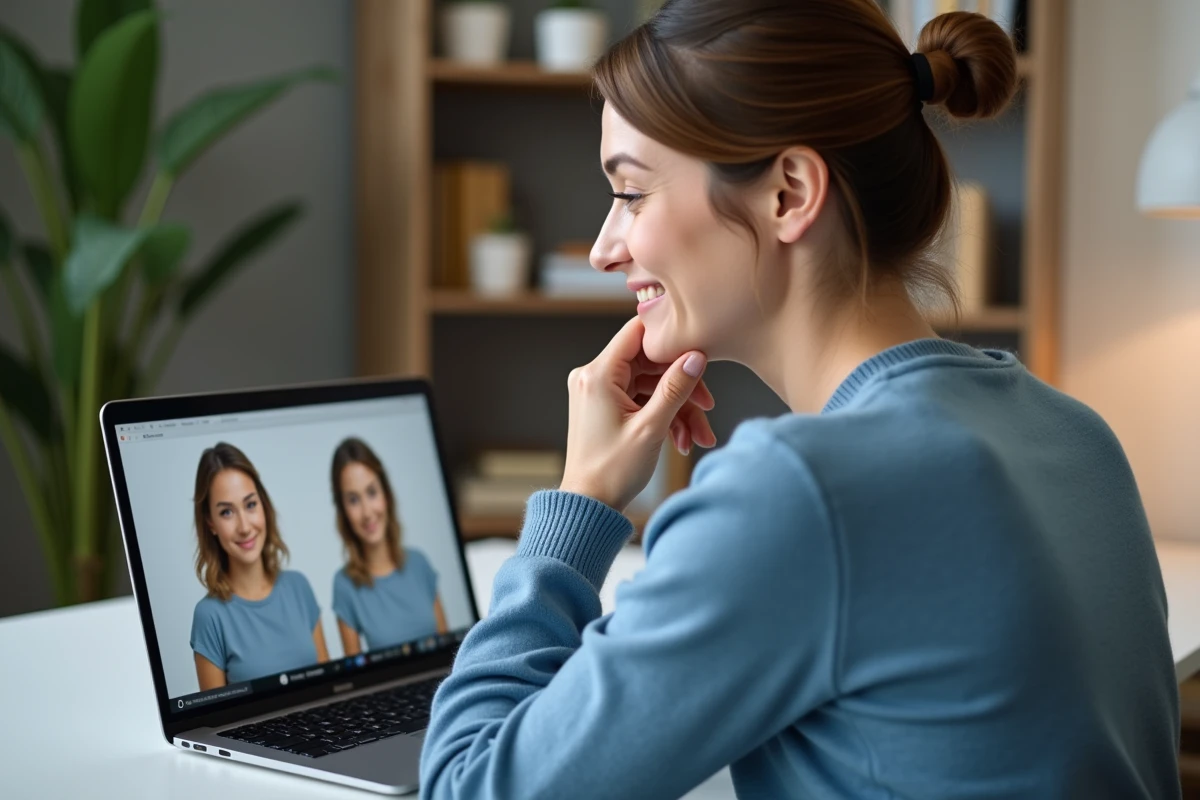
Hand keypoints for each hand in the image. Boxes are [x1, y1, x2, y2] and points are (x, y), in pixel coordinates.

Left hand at [558, 316, 716, 512]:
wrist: (589, 506)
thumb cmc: (611, 472)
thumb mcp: (651, 428)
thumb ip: (675, 388)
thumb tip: (696, 356)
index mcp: (598, 374)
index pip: (638, 332)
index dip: (670, 340)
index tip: (698, 352)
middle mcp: (594, 376)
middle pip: (650, 362)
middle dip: (683, 387)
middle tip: (708, 409)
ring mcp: (600, 391)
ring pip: (652, 384)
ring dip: (679, 408)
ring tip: (698, 438)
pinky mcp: (607, 406)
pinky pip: (643, 399)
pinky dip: (664, 416)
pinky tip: (682, 440)